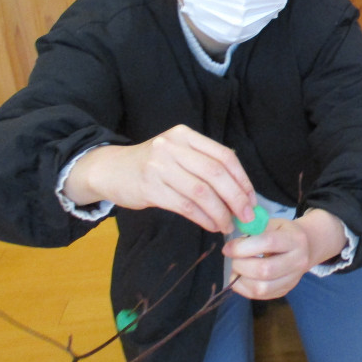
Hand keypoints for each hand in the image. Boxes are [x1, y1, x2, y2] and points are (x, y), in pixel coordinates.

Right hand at [63, 125, 255, 233]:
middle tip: (247, 217)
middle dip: (236, 198)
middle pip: (216, 174)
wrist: (109, 170)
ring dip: (220, 213)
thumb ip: (203, 164)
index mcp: (185, 135)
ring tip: (227, 225)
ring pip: (202, 192)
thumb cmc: (151, 165)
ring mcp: (160, 166)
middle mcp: (173, 147)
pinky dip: (203, 218)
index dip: (242, 180)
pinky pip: (186, 206)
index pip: (224, 156)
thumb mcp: (176, 153)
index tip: (252, 199)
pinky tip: (211, 225)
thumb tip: (240, 191)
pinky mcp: (150, 187)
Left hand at [222, 209, 346, 299]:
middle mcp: (298, 261)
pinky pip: (260, 296)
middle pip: (265, 270)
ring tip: (236, 269)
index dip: (243, 247)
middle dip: (241, 265)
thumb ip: (254, 230)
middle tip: (233, 259)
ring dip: (241, 280)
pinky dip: (244, 289)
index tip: (228, 248)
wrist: (306, 247)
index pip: (268, 243)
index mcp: (295, 240)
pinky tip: (241, 278)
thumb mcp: (273, 223)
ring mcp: (293, 279)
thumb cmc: (284, 233)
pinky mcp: (285, 291)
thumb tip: (231, 246)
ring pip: (262, 288)